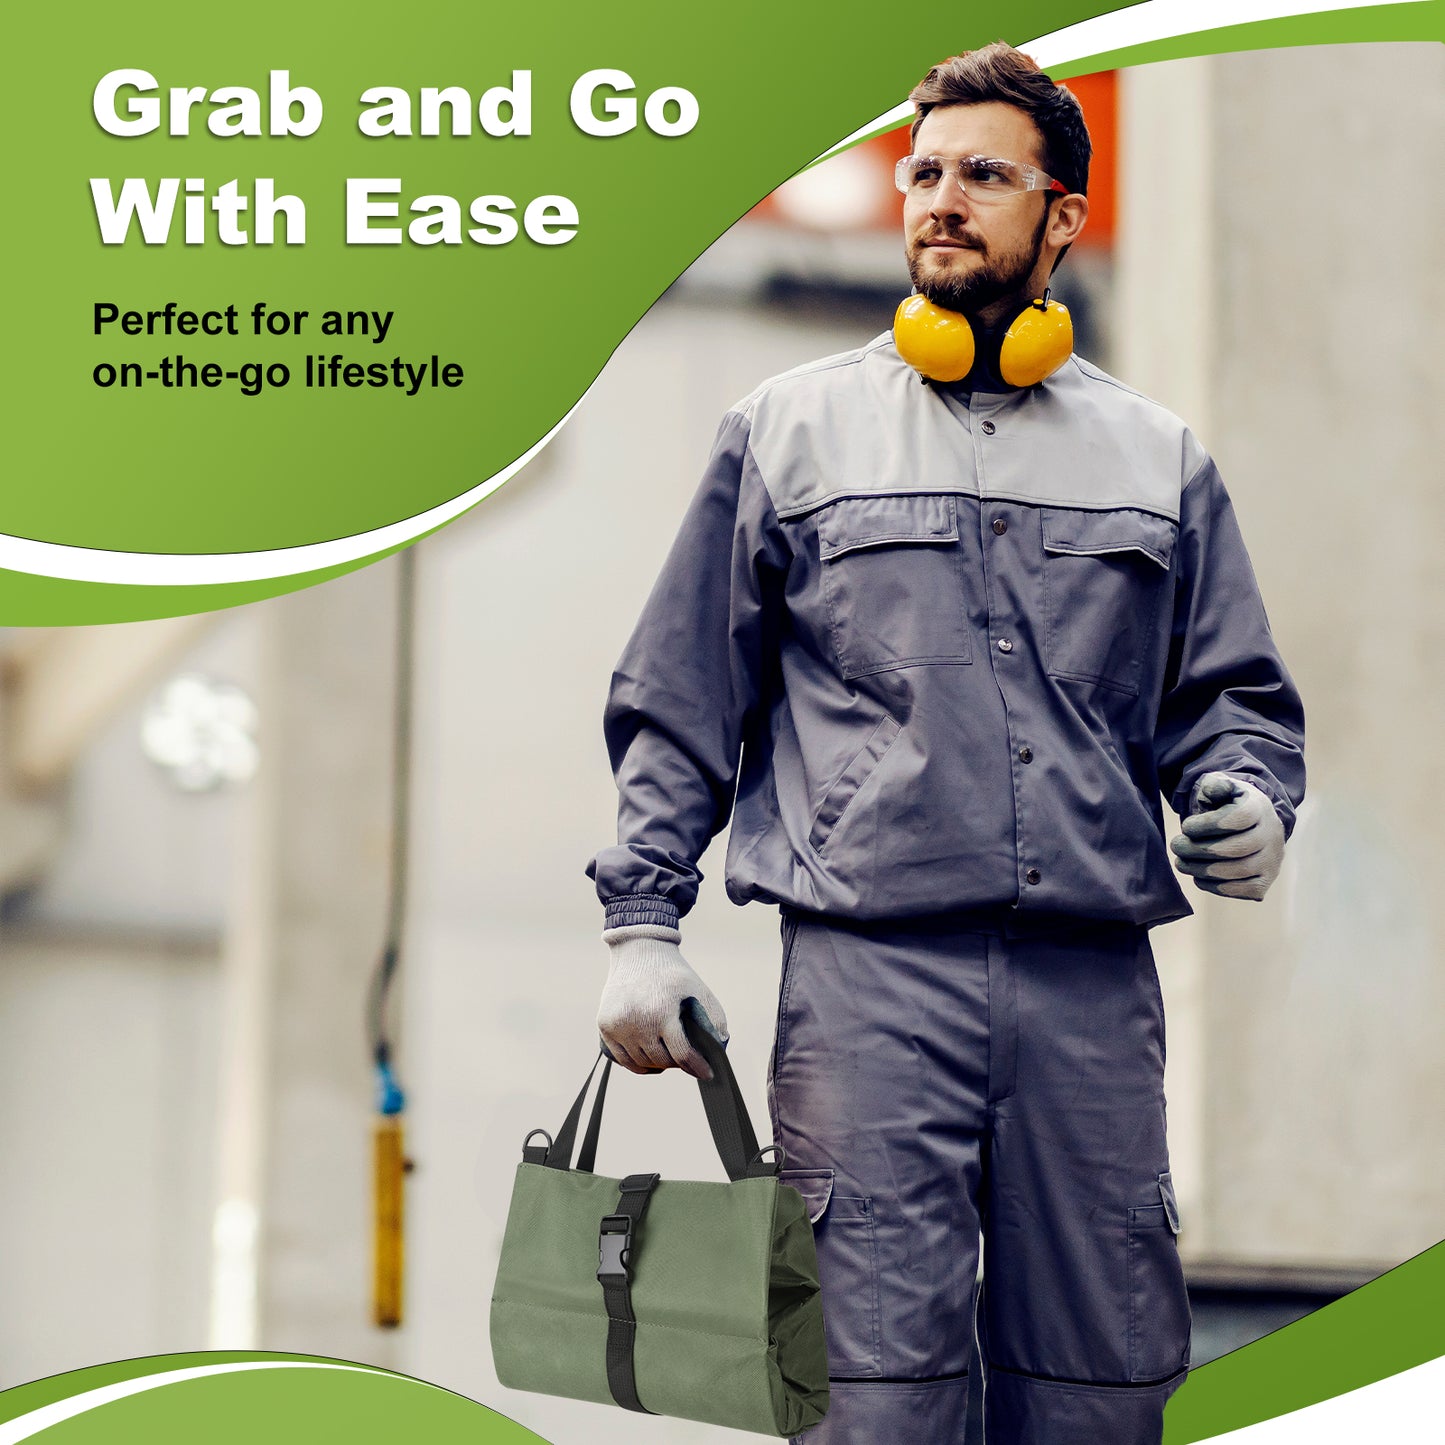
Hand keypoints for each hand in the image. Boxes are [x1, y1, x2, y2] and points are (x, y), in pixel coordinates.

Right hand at [597, 925, 728, 1078]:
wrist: (638, 951)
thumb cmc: (673, 973)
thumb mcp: (698, 990)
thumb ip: (713, 1019)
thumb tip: (718, 1050)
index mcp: (663, 1011)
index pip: (682, 1054)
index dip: (697, 1067)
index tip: (707, 1074)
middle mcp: (637, 1020)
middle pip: (662, 1061)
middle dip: (679, 1062)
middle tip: (686, 1056)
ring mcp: (618, 1025)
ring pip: (643, 1063)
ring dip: (659, 1064)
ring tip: (669, 1055)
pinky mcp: (605, 1026)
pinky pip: (624, 1060)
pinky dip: (639, 1064)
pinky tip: (651, 1058)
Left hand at [1170, 773, 1284, 900]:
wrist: (1252, 824)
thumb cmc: (1229, 805)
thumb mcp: (1222, 787)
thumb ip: (1214, 785)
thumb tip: (1213, 789)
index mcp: (1260, 808)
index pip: (1236, 819)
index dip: (1206, 825)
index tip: (1186, 827)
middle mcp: (1271, 835)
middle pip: (1236, 848)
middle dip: (1198, 850)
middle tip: (1176, 847)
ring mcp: (1272, 861)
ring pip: (1238, 871)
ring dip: (1202, 870)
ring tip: (1181, 863)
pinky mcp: (1265, 881)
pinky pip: (1243, 891)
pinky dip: (1216, 887)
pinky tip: (1199, 877)